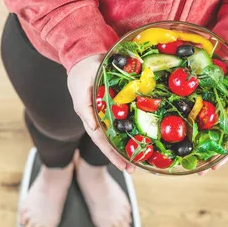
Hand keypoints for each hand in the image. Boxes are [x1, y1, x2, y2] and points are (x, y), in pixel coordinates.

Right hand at [68, 55, 134, 172]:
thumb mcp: (80, 90)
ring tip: (143, 160)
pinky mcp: (120, 104)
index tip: (124, 166)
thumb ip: (84, 110)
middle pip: (112, 143)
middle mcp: (102, 119)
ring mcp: (111, 112)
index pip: (102, 142)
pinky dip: (136, 128)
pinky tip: (147, 136)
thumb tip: (93, 128)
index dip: (112, 155)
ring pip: (121, 134)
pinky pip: (129, 118)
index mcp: (91, 119)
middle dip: (122, 157)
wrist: (87, 56)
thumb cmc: (81, 74)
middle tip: (135, 169)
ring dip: (130, 147)